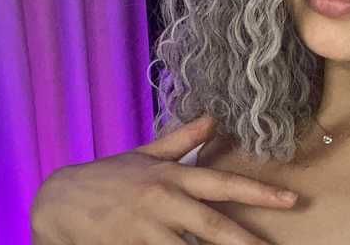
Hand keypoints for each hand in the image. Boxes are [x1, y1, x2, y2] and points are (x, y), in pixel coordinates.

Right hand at [30, 115, 297, 244]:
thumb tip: (214, 116)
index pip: (223, 183)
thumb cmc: (109, 176)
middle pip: (213, 225)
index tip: (290, 199)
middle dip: (247, 241)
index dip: (259, 192)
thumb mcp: (147, 153)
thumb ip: (183, 138)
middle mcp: (163, 202)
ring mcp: (145, 230)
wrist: (59, 202)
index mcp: (172, 176)